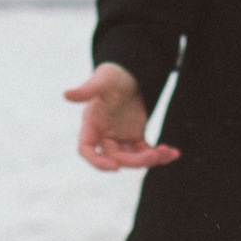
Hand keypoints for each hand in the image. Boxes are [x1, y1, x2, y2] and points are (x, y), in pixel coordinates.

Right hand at [64, 62, 180, 172]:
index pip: (86, 150)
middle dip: (134, 160)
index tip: (115, 168)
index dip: (97, 162)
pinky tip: (174, 153)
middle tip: (154, 154)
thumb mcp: (102, 80)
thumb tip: (66, 95)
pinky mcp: (136, 138)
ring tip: (167, 152)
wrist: (131, 72)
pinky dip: (160, 155)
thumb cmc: (113, 75)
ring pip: (133, 159)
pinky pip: (146, 152)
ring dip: (150, 159)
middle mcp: (104, 136)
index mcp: (91, 125)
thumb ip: (87, 90)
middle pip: (115, 158)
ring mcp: (120, 139)